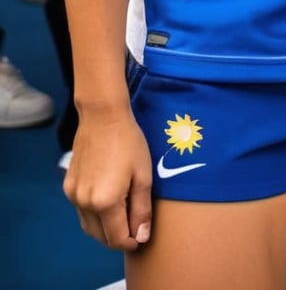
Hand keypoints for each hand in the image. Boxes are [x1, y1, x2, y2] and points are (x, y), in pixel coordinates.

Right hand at [63, 110, 152, 250]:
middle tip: (133, 227)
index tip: (141, 236)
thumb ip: (141, 210)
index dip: (130, 242)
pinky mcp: (68, 186)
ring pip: (89, 226)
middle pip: (100, 237)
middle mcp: (85, 203)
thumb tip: (141, 237)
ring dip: (104, 228)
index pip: (116, 238)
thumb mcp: (143, 176)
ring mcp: (73, 195)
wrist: (102, 117)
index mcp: (105, 202)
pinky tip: (107, 201)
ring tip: (122, 215)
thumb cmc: (129, 143)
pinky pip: (81, 211)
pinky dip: (94, 215)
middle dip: (117, 238)